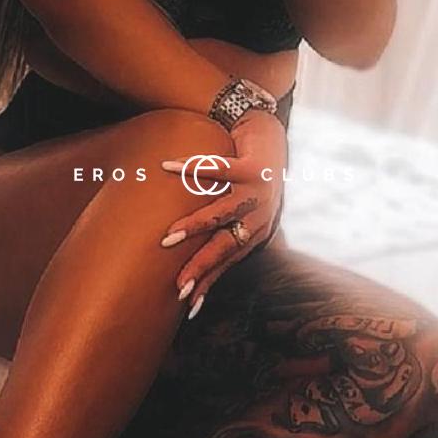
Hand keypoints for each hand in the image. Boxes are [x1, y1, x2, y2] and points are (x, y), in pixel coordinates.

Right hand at [159, 110, 287, 317]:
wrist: (269, 134)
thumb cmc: (246, 176)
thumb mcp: (241, 208)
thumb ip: (222, 229)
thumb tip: (186, 253)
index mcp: (255, 230)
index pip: (228, 261)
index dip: (209, 281)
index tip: (188, 302)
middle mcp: (259, 215)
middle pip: (226, 245)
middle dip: (202, 266)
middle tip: (179, 284)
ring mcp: (258, 191)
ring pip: (223, 213)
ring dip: (196, 226)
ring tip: (170, 237)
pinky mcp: (252, 166)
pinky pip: (219, 169)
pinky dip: (193, 168)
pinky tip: (168, 167)